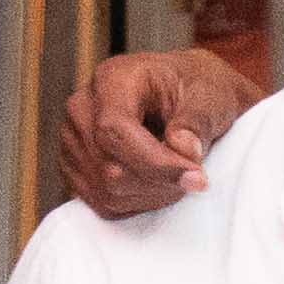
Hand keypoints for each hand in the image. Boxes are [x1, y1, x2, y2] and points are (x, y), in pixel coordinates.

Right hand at [56, 42, 260, 220]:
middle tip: (196, 175)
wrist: (182, 91)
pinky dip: (139, 202)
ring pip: (108, 191)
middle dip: (161, 182)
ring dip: (154, 194)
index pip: (114, 130)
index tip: (196, 177)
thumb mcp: (211, 94)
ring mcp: (73, 140)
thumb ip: (197, 121)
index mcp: (112, 80)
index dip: (155, 163)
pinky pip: (104, 203)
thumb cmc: (195, 87)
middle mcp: (82, 109)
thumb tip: (185, 150)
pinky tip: (160, 181)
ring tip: (179, 173)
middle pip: (110, 168)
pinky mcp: (76, 167)